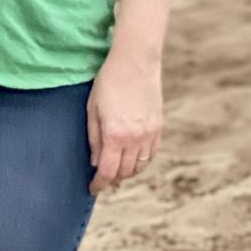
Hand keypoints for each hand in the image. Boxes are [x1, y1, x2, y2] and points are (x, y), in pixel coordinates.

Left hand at [86, 47, 161, 194]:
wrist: (136, 62)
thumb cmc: (108, 81)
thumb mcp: (92, 107)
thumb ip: (93, 137)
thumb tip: (94, 162)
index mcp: (115, 135)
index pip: (107, 171)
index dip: (99, 183)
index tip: (92, 188)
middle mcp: (134, 139)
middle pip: (124, 172)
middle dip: (112, 178)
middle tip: (102, 177)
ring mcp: (149, 135)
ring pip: (139, 167)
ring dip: (127, 172)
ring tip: (116, 169)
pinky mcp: (158, 128)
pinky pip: (150, 155)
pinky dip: (141, 162)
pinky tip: (132, 158)